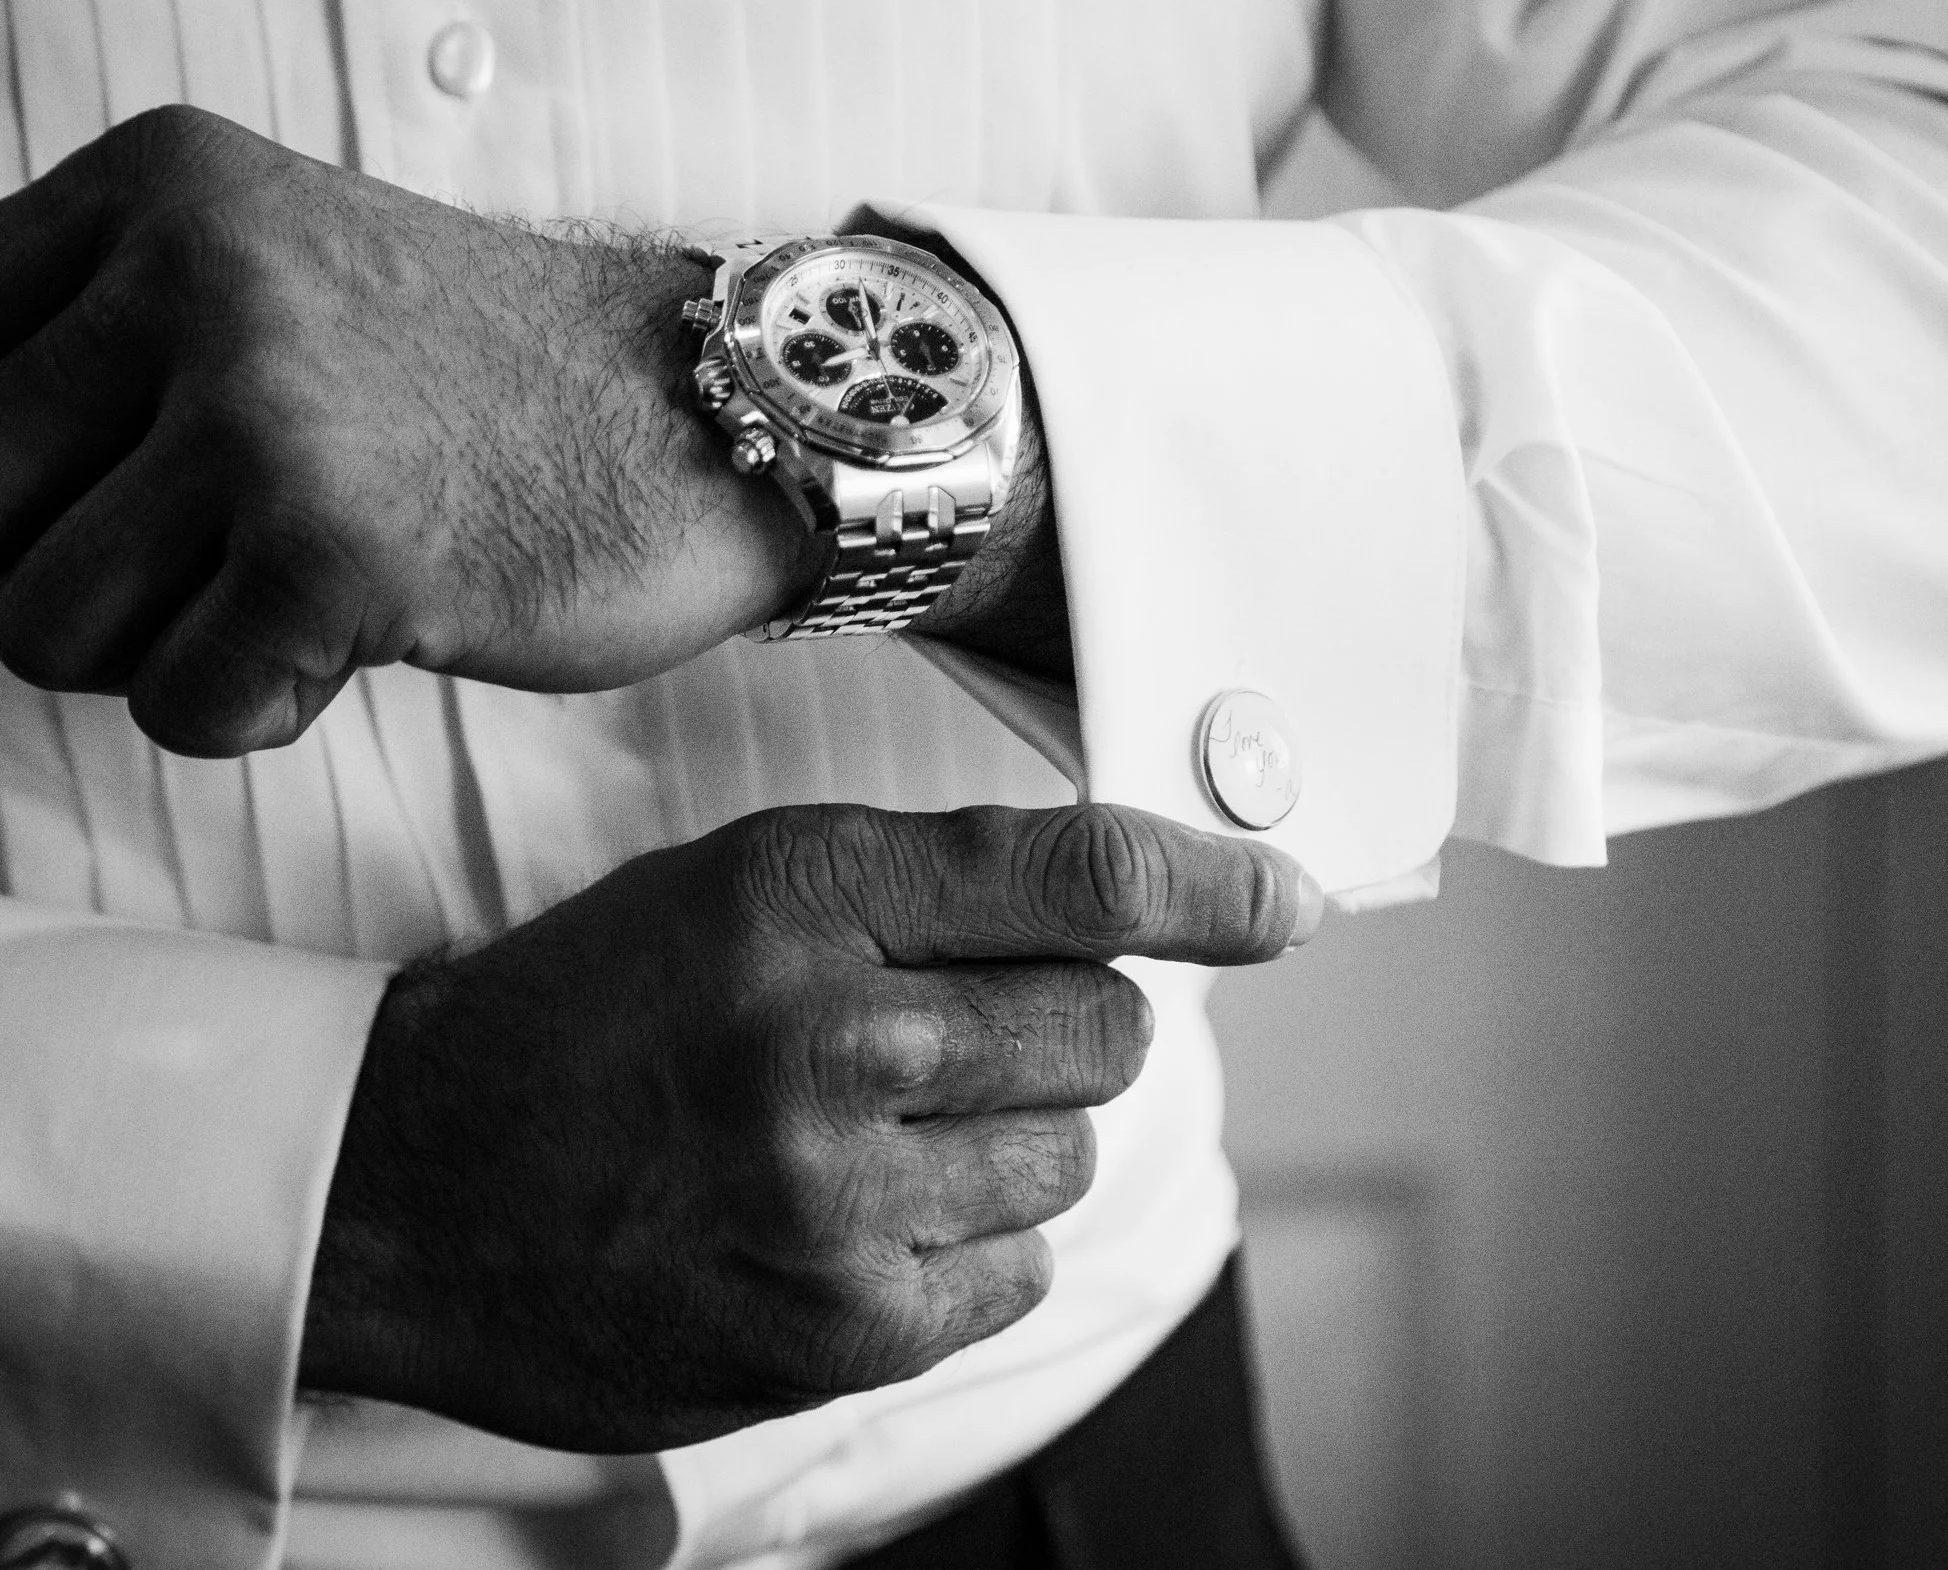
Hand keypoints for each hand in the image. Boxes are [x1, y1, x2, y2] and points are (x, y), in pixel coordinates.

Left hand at [0, 105, 912, 753]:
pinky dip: (265, 705)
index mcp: (161, 188)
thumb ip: (106, 351)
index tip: (120, 508)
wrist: (717, 422)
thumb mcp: (278, 283)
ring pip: (43, 625)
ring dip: (169, 649)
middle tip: (223, 562)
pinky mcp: (335, 550)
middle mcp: (196, 274)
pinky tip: (368, 630)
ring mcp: (264, 409)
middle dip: (85, 579)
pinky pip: (182, 707)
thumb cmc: (503, 387)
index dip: (18, 486)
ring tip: (300, 591)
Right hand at [300, 801, 1322, 1452]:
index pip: (1081, 879)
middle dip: (1071, 1027)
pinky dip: (971, 1251)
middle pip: (1109, 1026)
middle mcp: (830, 1034)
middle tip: (965, 1038)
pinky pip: (1018, 1274)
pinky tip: (863, 1221)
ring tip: (877, 1137)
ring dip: (1007, 1144)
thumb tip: (1142, 915)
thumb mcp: (739, 888)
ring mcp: (835, 1196)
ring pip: (1067, 1155)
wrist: (403, 1186)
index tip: (1284, 909)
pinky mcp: (836, 1328)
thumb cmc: (590, 1018)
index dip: (1214, 890)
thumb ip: (930, 892)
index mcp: (805, 893)